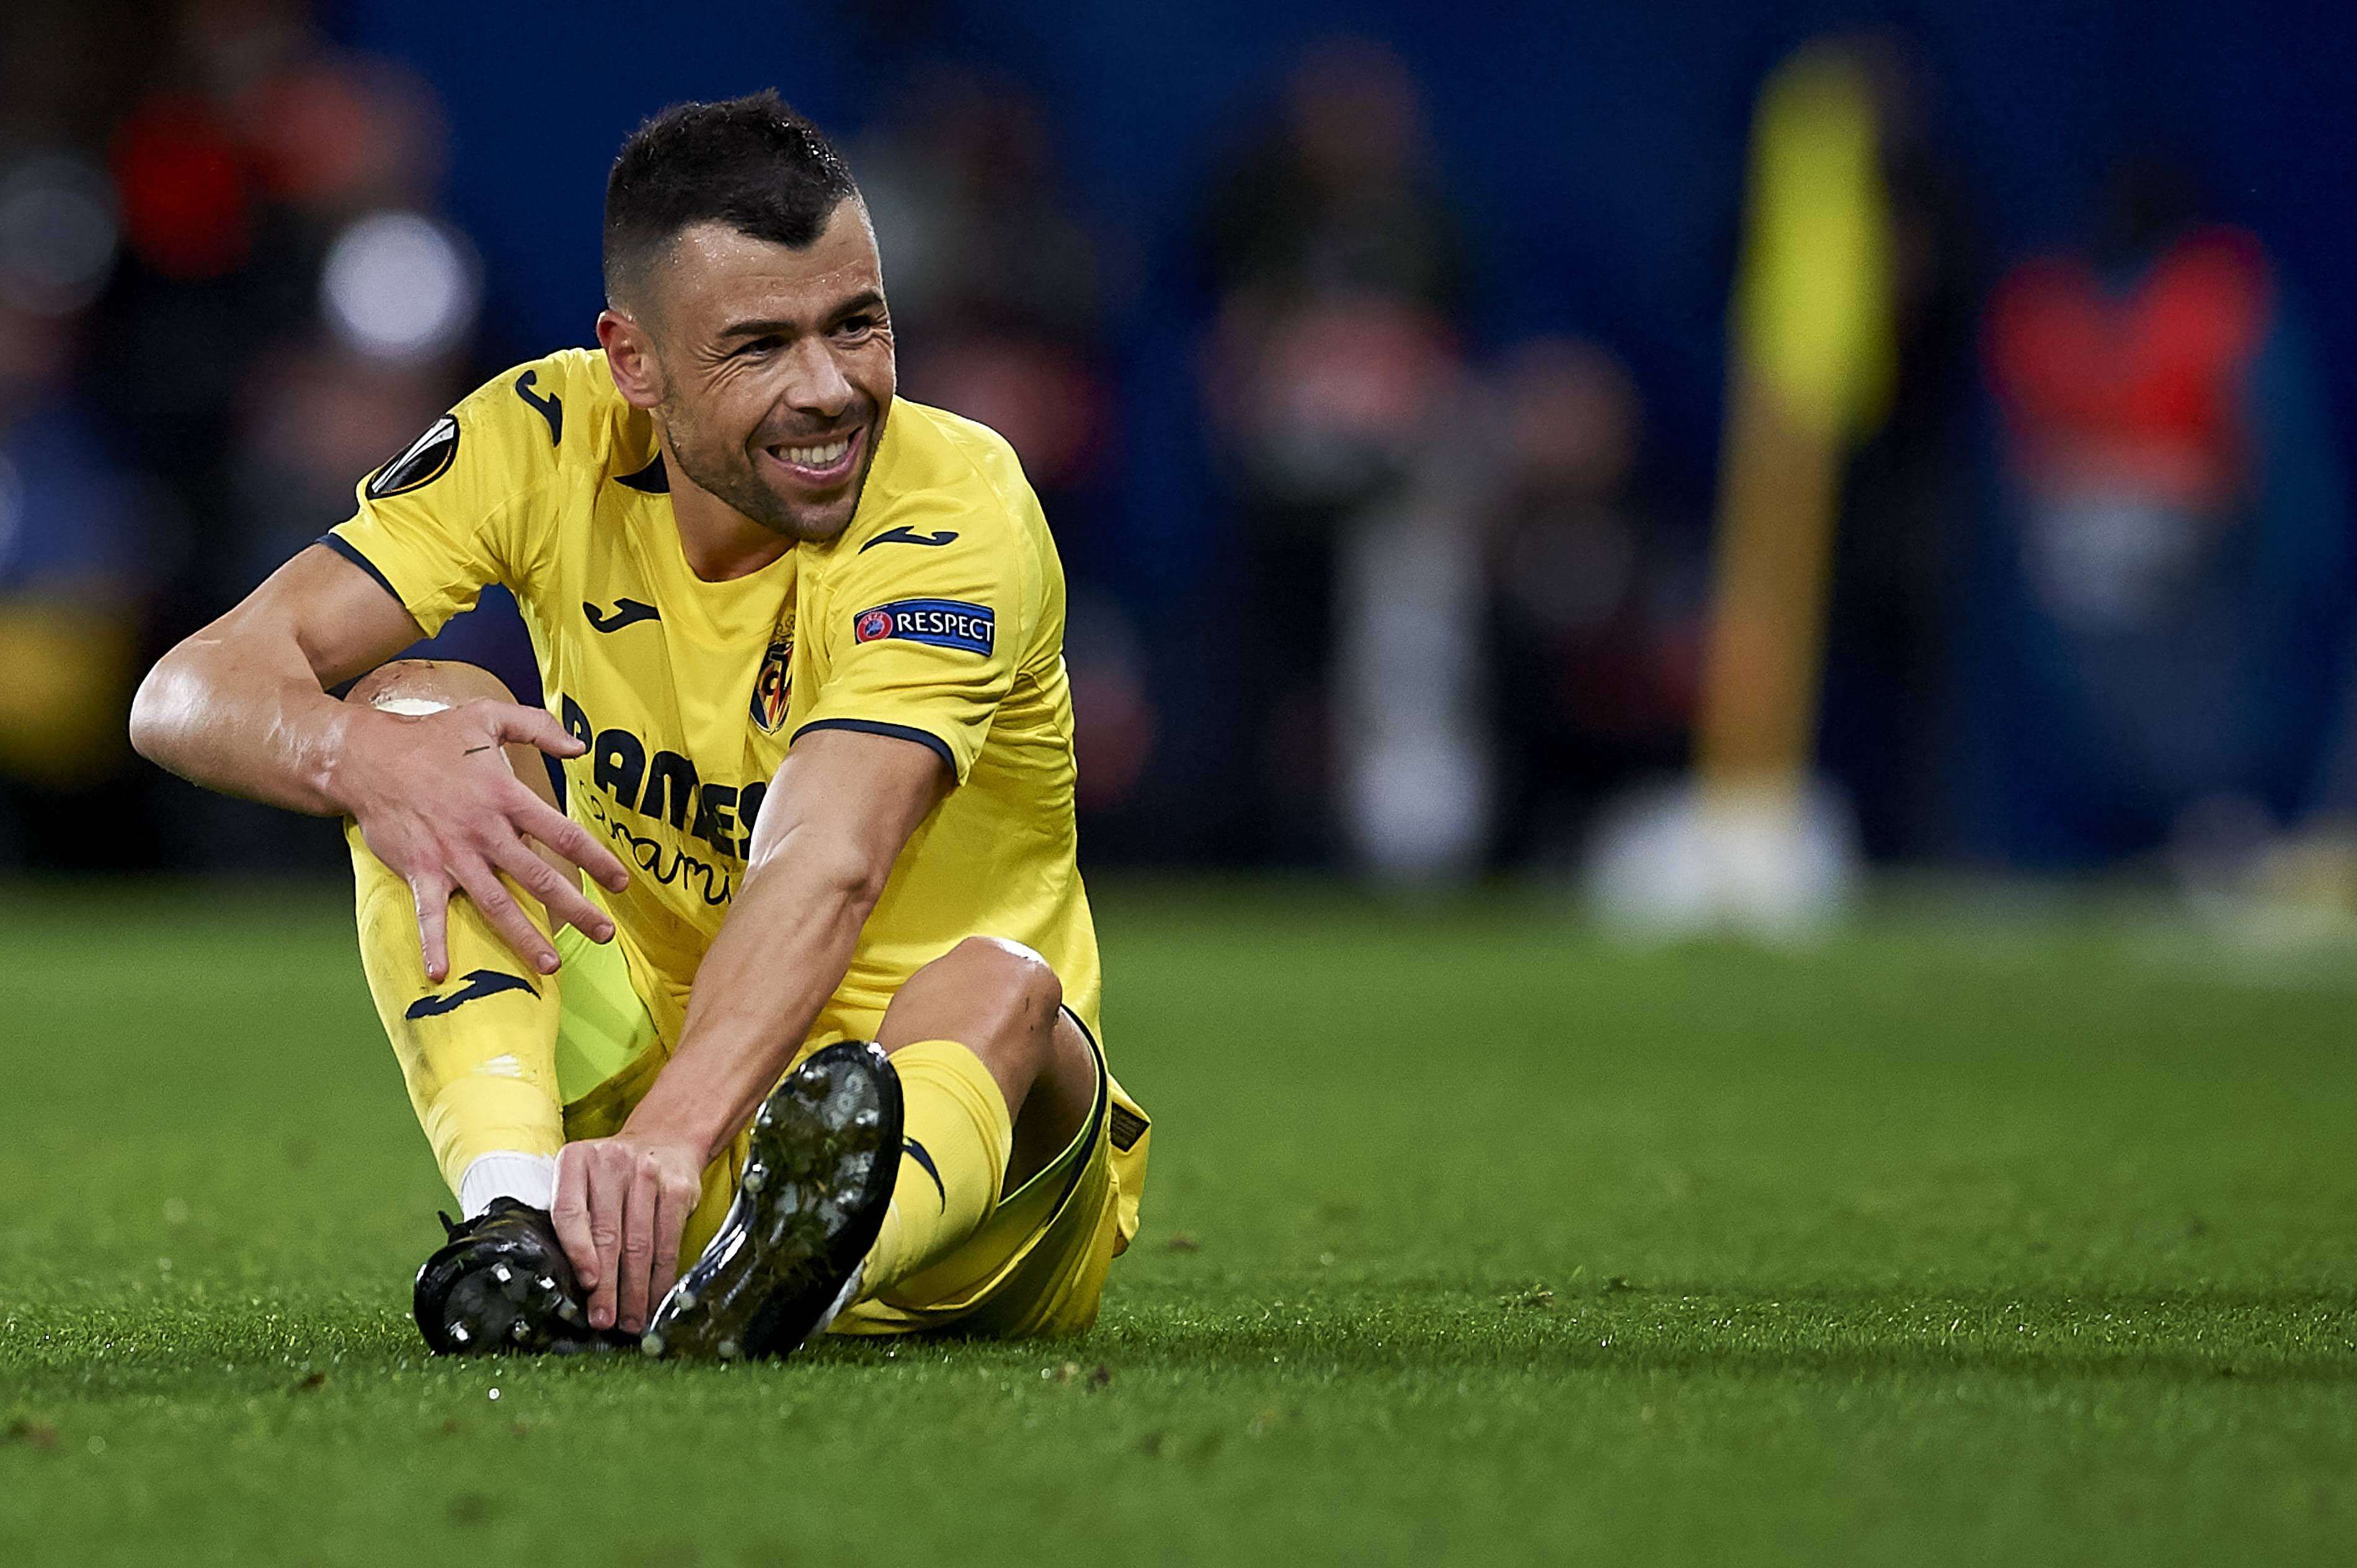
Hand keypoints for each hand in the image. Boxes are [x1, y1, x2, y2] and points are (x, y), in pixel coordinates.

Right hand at [337, 699, 630, 980]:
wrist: (367, 757)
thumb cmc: (431, 737)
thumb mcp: (488, 717)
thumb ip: (539, 728)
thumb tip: (579, 747)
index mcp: (506, 797)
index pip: (563, 834)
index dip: (596, 859)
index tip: (622, 883)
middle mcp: (485, 832)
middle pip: (539, 877)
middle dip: (575, 909)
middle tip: (604, 934)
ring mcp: (452, 856)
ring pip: (496, 904)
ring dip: (524, 936)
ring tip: (551, 964)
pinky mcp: (420, 870)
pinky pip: (429, 913)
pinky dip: (433, 943)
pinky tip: (440, 974)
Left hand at [551, 1132, 704, 1333]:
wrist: (665, 1139)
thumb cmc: (614, 1176)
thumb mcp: (585, 1183)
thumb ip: (574, 1221)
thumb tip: (573, 1286)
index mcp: (576, 1161)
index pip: (569, 1211)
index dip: (578, 1251)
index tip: (587, 1284)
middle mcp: (611, 1162)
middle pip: (608, 1234)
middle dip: (607, 1285)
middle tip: (604, 1319)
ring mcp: (648, 1173)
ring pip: (640, 1244)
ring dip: (636, 1289)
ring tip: (631, 1321)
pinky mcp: (678, 1188)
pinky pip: (668, 1242)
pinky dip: (662, 1277)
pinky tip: (656, 1298)